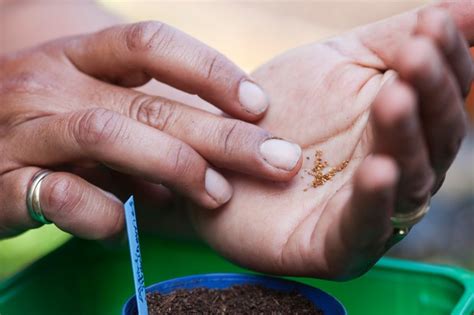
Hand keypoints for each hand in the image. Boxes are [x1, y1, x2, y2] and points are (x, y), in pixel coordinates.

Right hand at [0, 22, 301, 238]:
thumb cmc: (47, 119)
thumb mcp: (94, 97)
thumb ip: (148, 115)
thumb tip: (214, 153)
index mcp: (78, 56)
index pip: (151, 43)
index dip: (210, 70)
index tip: (260, 104)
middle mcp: (50, 83)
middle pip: (148, 101)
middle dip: (221, 135)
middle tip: (277, 161)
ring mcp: (23, 131)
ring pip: (106, 136)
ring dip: (172, 166)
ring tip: (217, 195)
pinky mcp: (2, 184)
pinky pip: (59, 196)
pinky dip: (103, 211)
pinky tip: (127, 222)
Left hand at [191, 3, 472, 278]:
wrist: (220, 159)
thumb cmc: (281, 114)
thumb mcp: (334, 65)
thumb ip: (392, 40)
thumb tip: (471, 10)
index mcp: (399, 130)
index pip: (438, 96)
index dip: (443, 62)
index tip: (432, 25)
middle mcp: (395, 173)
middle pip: (432, 139)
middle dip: (428, 95)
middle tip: (416, 54)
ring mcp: (368, 213)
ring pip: (405, 181)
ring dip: (403, 139)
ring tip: (395, 97)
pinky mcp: (334, 247)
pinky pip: (361, 226)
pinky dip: (373, 200)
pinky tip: (378, 168)